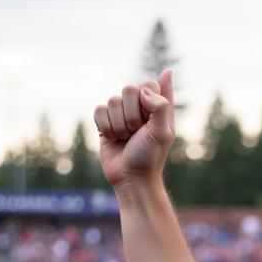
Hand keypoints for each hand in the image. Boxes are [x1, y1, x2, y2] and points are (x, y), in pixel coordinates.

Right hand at [93, 68, 174, 188]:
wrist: (131, 178)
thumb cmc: (150, 156)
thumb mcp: (162, 133)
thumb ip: (160, 106)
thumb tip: (144, 88)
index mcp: (157, 107)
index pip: (149, 83)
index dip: (147, 99)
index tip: (150, 119)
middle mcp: (139, 107)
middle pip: (128, 89)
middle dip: (132, 114)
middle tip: (137, 133)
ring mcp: (121, 113)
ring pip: (112, 100)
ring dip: (119, 124)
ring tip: (126, 138)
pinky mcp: (105, 121)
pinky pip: (99, 110)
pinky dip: (106, 126)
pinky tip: (113, 138)